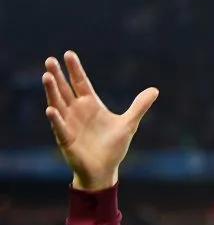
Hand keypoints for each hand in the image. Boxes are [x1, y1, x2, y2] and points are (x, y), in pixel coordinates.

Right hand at [42, 51, 157, 190]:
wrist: (104, 170)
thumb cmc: (113, 147)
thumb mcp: (129, 124)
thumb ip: (139, 106)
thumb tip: (155, 90)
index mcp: (90, 105)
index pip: (81, 82)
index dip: (75, 69)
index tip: (68, 53)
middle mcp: (77, 111)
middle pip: (65, 89)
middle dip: (58, 75)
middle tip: (50, 60)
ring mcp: (69, 124)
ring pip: (58, 104)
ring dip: (52, 91)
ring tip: (47, 76)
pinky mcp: (66, 139)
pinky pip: (59, 127)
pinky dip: (55, 119)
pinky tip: (50, 109)